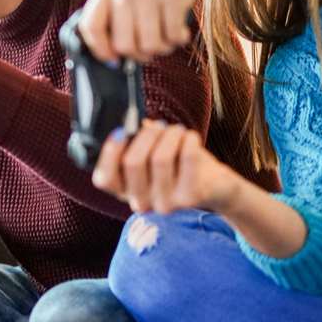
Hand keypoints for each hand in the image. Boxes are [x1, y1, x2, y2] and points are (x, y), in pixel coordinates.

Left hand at [77, 0, 223, 61]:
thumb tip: (114, 53)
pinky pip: (172, 37)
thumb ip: (117, 11)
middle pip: (123, 44)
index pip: (90, 26)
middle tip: (152, 47)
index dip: (99, 49)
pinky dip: (178, 39)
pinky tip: (181, 29)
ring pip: (149, 45)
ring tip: (169, 35)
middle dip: (140, 54)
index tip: (113, 59)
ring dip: (162, 48)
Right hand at [91, 119, 241, 214]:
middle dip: (147, 135)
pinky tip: (190, 138)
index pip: (104, 178)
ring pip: (160, 158)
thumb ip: (135, 141)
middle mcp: (141, 202)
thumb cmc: (180, 166)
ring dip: (170, 135)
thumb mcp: (152, 155)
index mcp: (125, 191)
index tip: (121, 131)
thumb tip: (127, 117)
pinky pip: (187, 158)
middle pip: (132, 162)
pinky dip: (189, 140)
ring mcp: (165, 204)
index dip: (109, 152)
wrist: (216, 189)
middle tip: (160, 126)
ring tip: (177, 131)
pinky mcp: (190, 198)